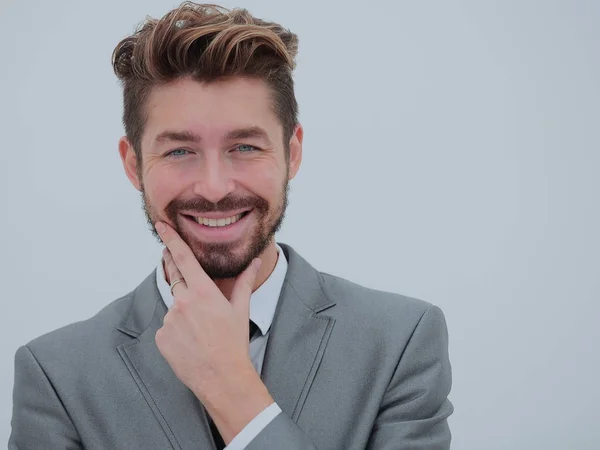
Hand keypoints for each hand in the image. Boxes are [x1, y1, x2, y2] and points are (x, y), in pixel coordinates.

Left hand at [154, 220, 260, 396]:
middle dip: (173, 269)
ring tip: (200, 332)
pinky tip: (191, 343)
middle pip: (174, 278)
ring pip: (174, 307)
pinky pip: (167, 327)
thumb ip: (244, 282)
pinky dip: (176, 331)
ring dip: (184, 312)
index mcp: (203, 292)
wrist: (222, 377)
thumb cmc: (234, 343)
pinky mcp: (161, 337)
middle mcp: (182, 302)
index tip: (161, 225)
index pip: (183, 258)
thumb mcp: (240, 310)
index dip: (171, 239)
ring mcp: (169, 320)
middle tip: (178, 270)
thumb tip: (254, 262)